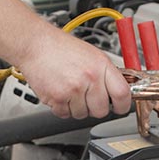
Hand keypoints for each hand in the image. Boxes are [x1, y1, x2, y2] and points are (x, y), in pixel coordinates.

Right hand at [16, 29, 132, 119]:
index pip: (122, 94)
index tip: (120, 107)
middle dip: (95, 107)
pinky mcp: (57, 98)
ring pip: (83, 115)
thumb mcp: (91, 53)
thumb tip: (117, 90)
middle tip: (87, 96)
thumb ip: (105, 72)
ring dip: (76, 107)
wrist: (35, 44)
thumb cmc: (60, 47)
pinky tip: (59, 91)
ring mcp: (73, 89)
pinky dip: (62, 107)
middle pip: (102, 110)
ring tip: (69, 89)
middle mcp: (89, 78)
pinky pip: (65, 115)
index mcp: (100, 65)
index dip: (123, 105)